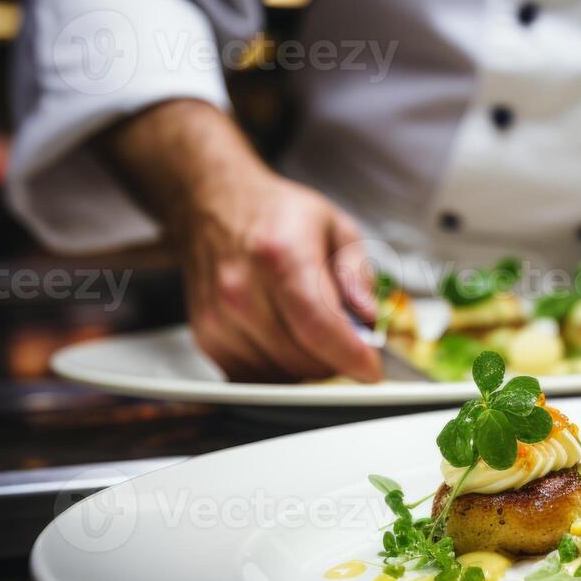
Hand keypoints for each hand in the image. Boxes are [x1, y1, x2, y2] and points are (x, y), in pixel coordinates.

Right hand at [174, 171, 382, 382]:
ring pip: (281, 373)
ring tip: (315, 332)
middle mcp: (242, 288)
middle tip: (348, 340)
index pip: (318, 326)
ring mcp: (220, 316)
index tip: (372, 369)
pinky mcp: (207, 337)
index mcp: (280, 255)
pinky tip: (288, 340)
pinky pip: (254, 377)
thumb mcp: (335, 226)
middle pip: (303, 356)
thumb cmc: (275, 214)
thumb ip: (357, 274)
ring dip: (308, 365)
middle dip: (337, 359)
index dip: (351, 356)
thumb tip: (370, 318)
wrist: (213, 204)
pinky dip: (280, 369)